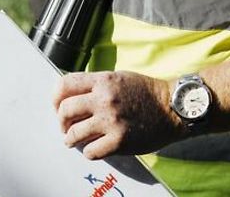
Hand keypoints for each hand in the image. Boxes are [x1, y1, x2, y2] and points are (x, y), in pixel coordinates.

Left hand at [53, 70, 183, 158]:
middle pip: (65, 110)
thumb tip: (71, 97)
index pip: (65, 85)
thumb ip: (96, 85)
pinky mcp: (118, 141)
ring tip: (75, 140)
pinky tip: (95, 147)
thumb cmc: (148, 93)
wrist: (172, 109)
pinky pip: (90, 151)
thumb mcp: (120, 78)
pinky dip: (89, 151)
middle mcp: (104, 99)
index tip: (58, 106)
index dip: (56, 98)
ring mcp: (111, 121)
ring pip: (73, 134)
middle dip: (62, 121)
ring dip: (71, 139)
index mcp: (104, 81)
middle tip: (67, 127)